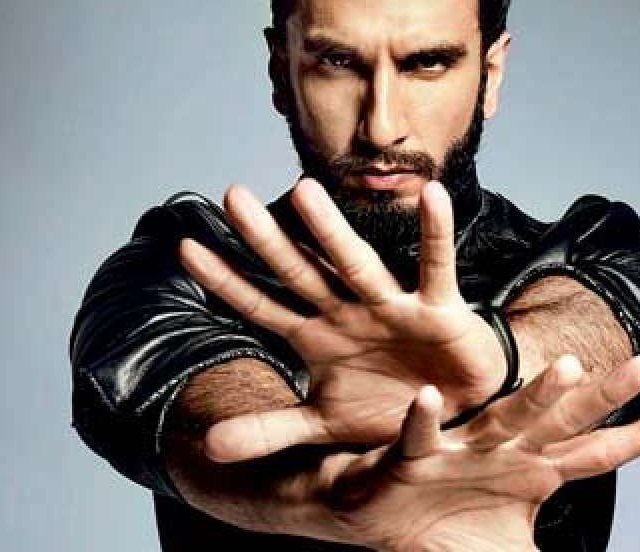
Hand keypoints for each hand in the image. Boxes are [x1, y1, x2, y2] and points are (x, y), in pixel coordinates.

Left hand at [178, 178, 507, 461]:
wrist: (454, 414)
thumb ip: (271, 430)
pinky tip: (432, 194)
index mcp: (317, 336)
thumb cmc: (387, 406)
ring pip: (356, 265)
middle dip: (266, 239)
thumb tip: (206, 448)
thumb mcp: (324, 425)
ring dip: (330, 232)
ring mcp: (391, 308)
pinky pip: (437, 267)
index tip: (185, 247)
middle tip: (232, 195)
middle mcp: (348, 313)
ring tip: (303, 190)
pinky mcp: (439, 310)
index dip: (225, 281)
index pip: (261, 305)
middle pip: (299, 273)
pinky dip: (435, 233)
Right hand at [311, 353, 639, 551]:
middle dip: (605, 397)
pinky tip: (430, 400)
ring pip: (503, 418)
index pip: (599, 452)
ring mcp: (462, 450)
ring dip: (533, 397)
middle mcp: (504, 451)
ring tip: (566, 369)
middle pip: (565, 422)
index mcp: (531, 471)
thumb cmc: (440, 525)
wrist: (371, 518)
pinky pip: (418, 437)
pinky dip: (423, 420)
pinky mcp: (412, 458)